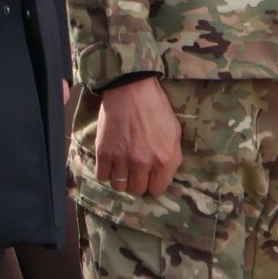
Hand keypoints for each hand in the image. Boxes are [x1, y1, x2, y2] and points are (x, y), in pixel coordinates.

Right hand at [94, 77, 182, 196]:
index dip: (154, 183)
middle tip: (136, 170)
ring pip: (119, 186)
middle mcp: (143, 163)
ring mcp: (122, 159)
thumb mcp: (175, 133)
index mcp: (165, 159)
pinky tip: (111, 161)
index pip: (158, 190)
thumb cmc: (156, 108)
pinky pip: (102, 176)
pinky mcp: (104, 153)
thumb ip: (171, 158)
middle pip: (137, 190)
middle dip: (138, 181)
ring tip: (123, 166)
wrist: (132, 89)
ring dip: (121, 178)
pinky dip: (106, 171)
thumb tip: (164, 175)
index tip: (151, 176)